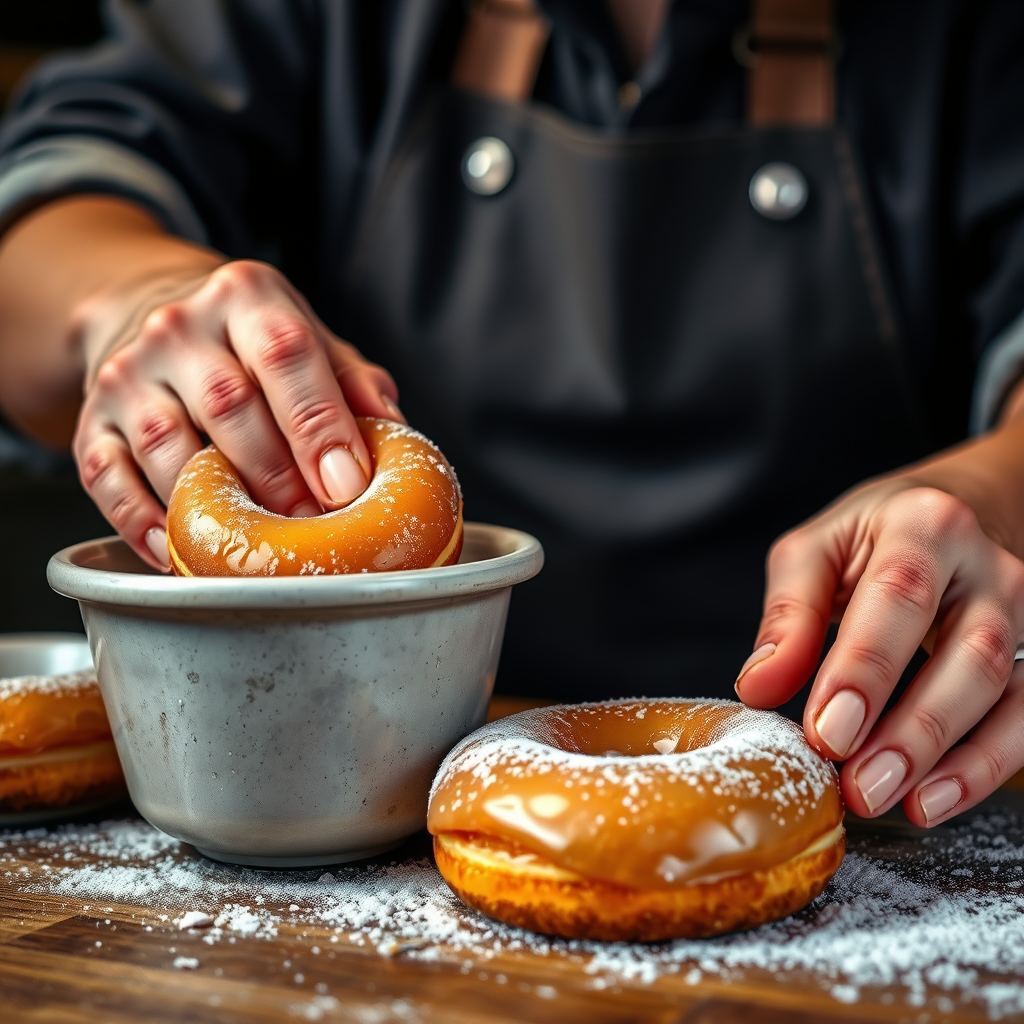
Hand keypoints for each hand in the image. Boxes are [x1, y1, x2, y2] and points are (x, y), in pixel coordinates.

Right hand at [74, 259, 402, 569]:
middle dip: (276, 474)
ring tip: (256, 546)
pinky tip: (180, 551)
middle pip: (228, 403)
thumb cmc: (253, 346)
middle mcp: (180, 327)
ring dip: (214, 503)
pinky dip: (142, 522)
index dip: (319, 422)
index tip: (347, 483)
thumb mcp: (309, 340)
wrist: (156, 318)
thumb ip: (354, 383)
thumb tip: (397, 436)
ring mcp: (127, 374)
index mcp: (247, 297)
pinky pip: (106, 478)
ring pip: (167, 443)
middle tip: (312, 527)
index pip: (285, 352)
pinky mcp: (92, 422)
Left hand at [735, 429, 1023, 826]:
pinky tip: (934, 800)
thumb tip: (759, 687)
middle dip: (913, 730)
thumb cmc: (875, 535)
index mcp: (925, 526)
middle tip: (859, 785)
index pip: (898, 597)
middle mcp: (989, 568)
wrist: (958, 512)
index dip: (864, 671)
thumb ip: (789, 616)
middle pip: (968, 653)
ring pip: (1007, 692)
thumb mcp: (816, 551)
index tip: (827, 731)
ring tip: (893, 800)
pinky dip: (984, 768)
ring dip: (953, 761)